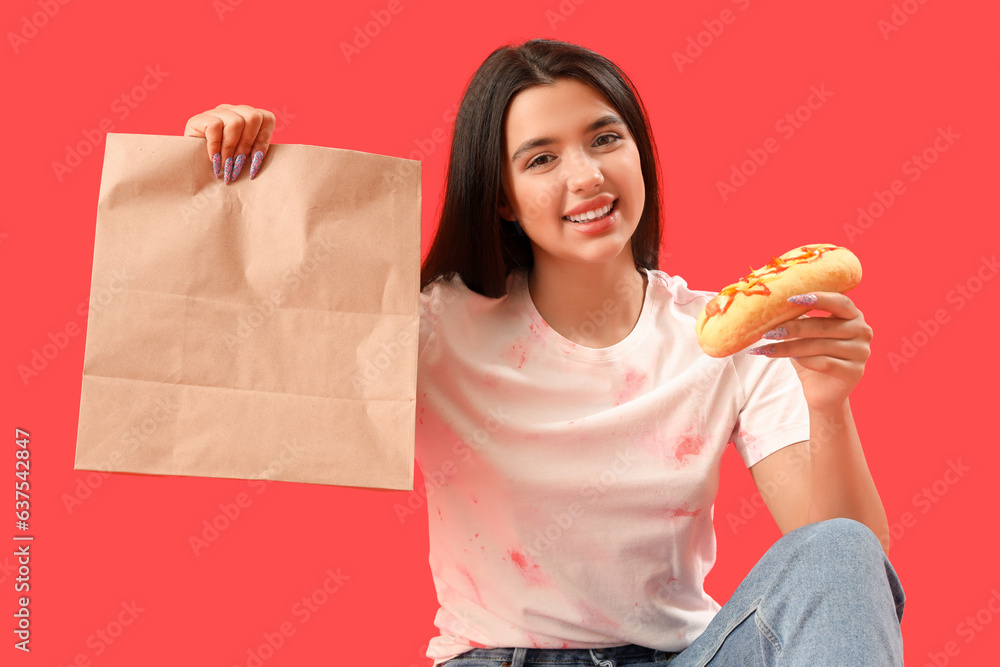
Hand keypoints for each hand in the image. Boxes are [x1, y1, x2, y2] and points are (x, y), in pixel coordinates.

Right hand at [183, 104, 275, 182]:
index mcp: (248, 117)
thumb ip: (253, 153)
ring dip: (231, 149)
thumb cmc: (222, 162)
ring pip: (235, 122)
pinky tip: (214, 160)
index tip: (255, 160)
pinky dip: (216, 147)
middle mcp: (234, 110)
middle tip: (238, 164)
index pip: (267, 118)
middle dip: (247, 145)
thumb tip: (260, 162)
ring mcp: (217, 112)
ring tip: (226, 166)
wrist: (191, 163)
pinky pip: (214, 127)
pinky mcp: (200, 118)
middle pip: (253, 117)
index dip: (264, 139)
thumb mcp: (241, 156)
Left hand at [747, 292, 872, 411]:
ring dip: (790, 347)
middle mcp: (862, 331)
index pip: (839, 301)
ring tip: (768, 348)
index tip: (791, 299)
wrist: (821, 390)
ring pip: (821, 346)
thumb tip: (773, 304)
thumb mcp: (805, 333)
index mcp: (853, 315)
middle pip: (824, 326)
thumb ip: (798, 318)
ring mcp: (861, 353)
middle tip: (768, 332)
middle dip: (793, 328)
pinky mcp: (855, 373)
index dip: (817, 299)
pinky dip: (805, 360)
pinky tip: (791, 360)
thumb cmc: (812, 355)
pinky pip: (826, 363)